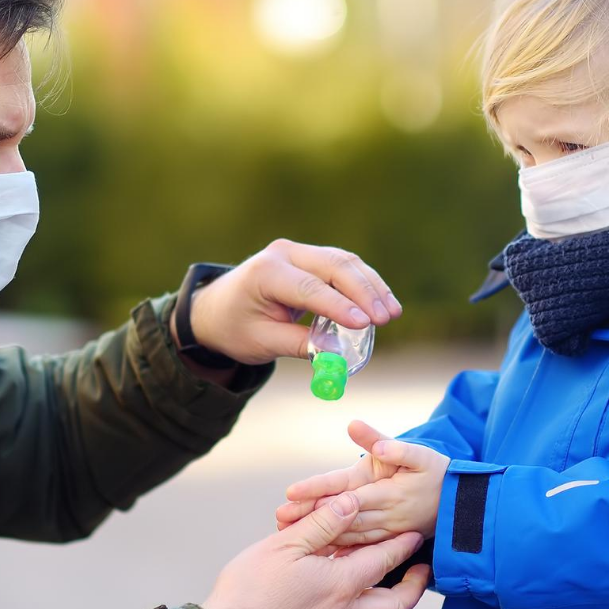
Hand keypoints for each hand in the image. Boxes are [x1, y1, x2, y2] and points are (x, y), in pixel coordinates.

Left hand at [177, 240, 400, 365]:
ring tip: (392, 312)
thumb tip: (338, 356)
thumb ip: (299, 345)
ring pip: (344, 262)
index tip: (366, 324)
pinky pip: (342, 265)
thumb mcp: (261, 343)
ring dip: (371, 286)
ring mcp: (297, 251)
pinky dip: (364, 282)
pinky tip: (382, 301)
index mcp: (265, 273)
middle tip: (386, 319)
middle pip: (333, 266)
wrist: (216, 308)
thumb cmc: (235, 328)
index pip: (309, 288)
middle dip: (364, 292)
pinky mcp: (309, 257)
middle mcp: (283, 254)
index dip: (339, 306)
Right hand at [201, 491, 429, 608]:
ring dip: (393, 603)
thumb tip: (350, 503)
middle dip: (413, 586)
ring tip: (395, 585)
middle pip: (396, 604)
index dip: (402, 544)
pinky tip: (357, 602)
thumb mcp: (284, 546)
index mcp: (342, 585)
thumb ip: (322, 524)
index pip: (384, 560)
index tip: (415, 533)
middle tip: (421, 569)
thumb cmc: (250, 591)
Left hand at [277, 422, 448, 546]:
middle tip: (280, 518)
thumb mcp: (419, 453)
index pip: (346, 492)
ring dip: (319, 536)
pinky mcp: (389, 542)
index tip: (291, 493)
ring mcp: (387, 532)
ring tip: (289, 534)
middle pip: (341, 518)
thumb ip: (391, 445)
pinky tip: (318, 555)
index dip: (319, 491)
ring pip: (348, 537)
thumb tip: (358, 427)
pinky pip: (361, 549)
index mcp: (388, 491)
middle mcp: (385, 515)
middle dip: (310, 517)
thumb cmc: (437, 473)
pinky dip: (339, 552)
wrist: (461, 505)